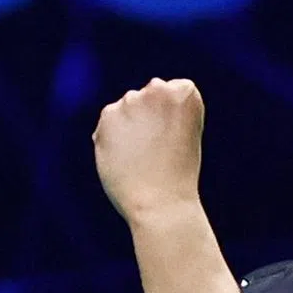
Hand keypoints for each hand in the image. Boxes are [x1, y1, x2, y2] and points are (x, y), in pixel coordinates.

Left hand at [93, 78, 204, 222]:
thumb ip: (164, 110)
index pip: (173, 91)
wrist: (160, 204)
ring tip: (140, 157)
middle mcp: (158, 89)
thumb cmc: (177, 175)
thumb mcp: (185, 134)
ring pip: (126, 109)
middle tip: (157, 150)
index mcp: (185, 92)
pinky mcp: (107, 115)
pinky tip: (124, 158)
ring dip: (128, 127)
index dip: (174, 119)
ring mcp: (131, 101)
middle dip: (148, 118)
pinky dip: (112, 139)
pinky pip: (108, 124)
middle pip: (147, 97)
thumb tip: (130, 105)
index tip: (177, 140)